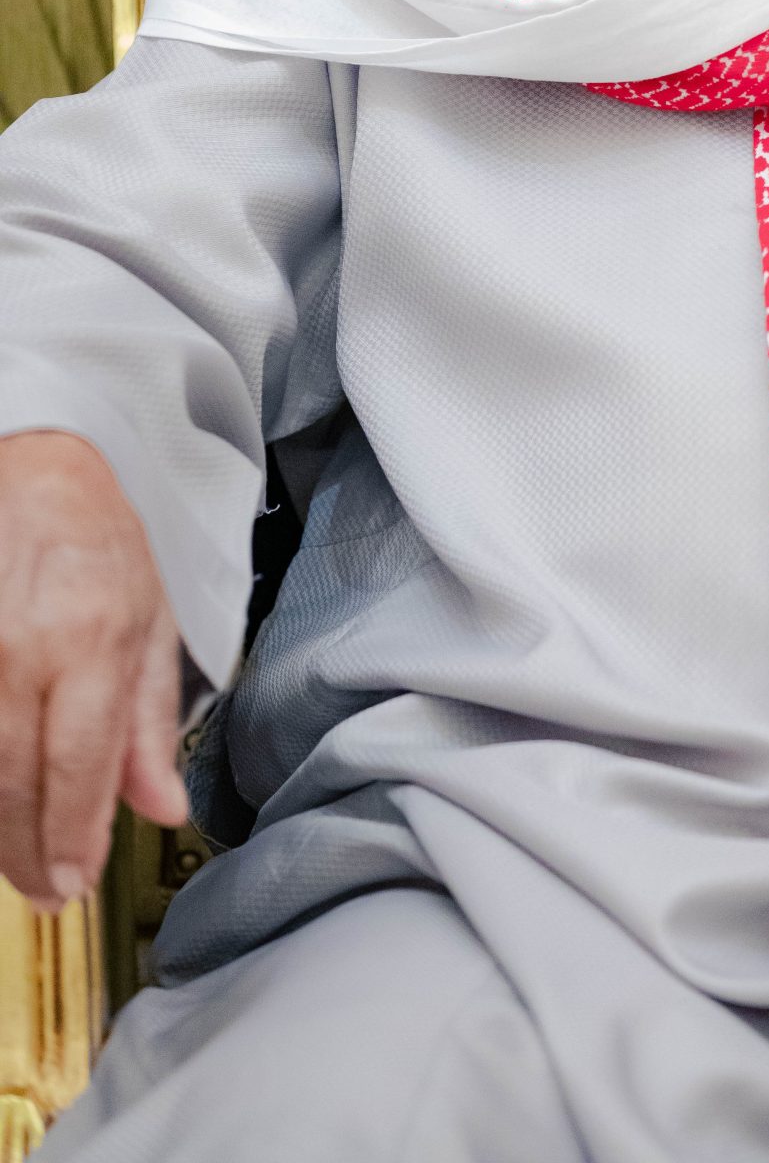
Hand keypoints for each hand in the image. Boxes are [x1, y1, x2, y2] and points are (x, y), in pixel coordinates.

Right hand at [0, 432, 188, 911]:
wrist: (36, 467)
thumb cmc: (96, 539)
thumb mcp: (151, 619)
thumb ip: (152, 720)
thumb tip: (165, 806)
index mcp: (92, 637)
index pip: (80, 762)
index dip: (73, 834)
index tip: (71, 882)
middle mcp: (25, 645)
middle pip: (14, 776)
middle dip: (27, 849)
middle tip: (43, 890)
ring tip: (16, 860)